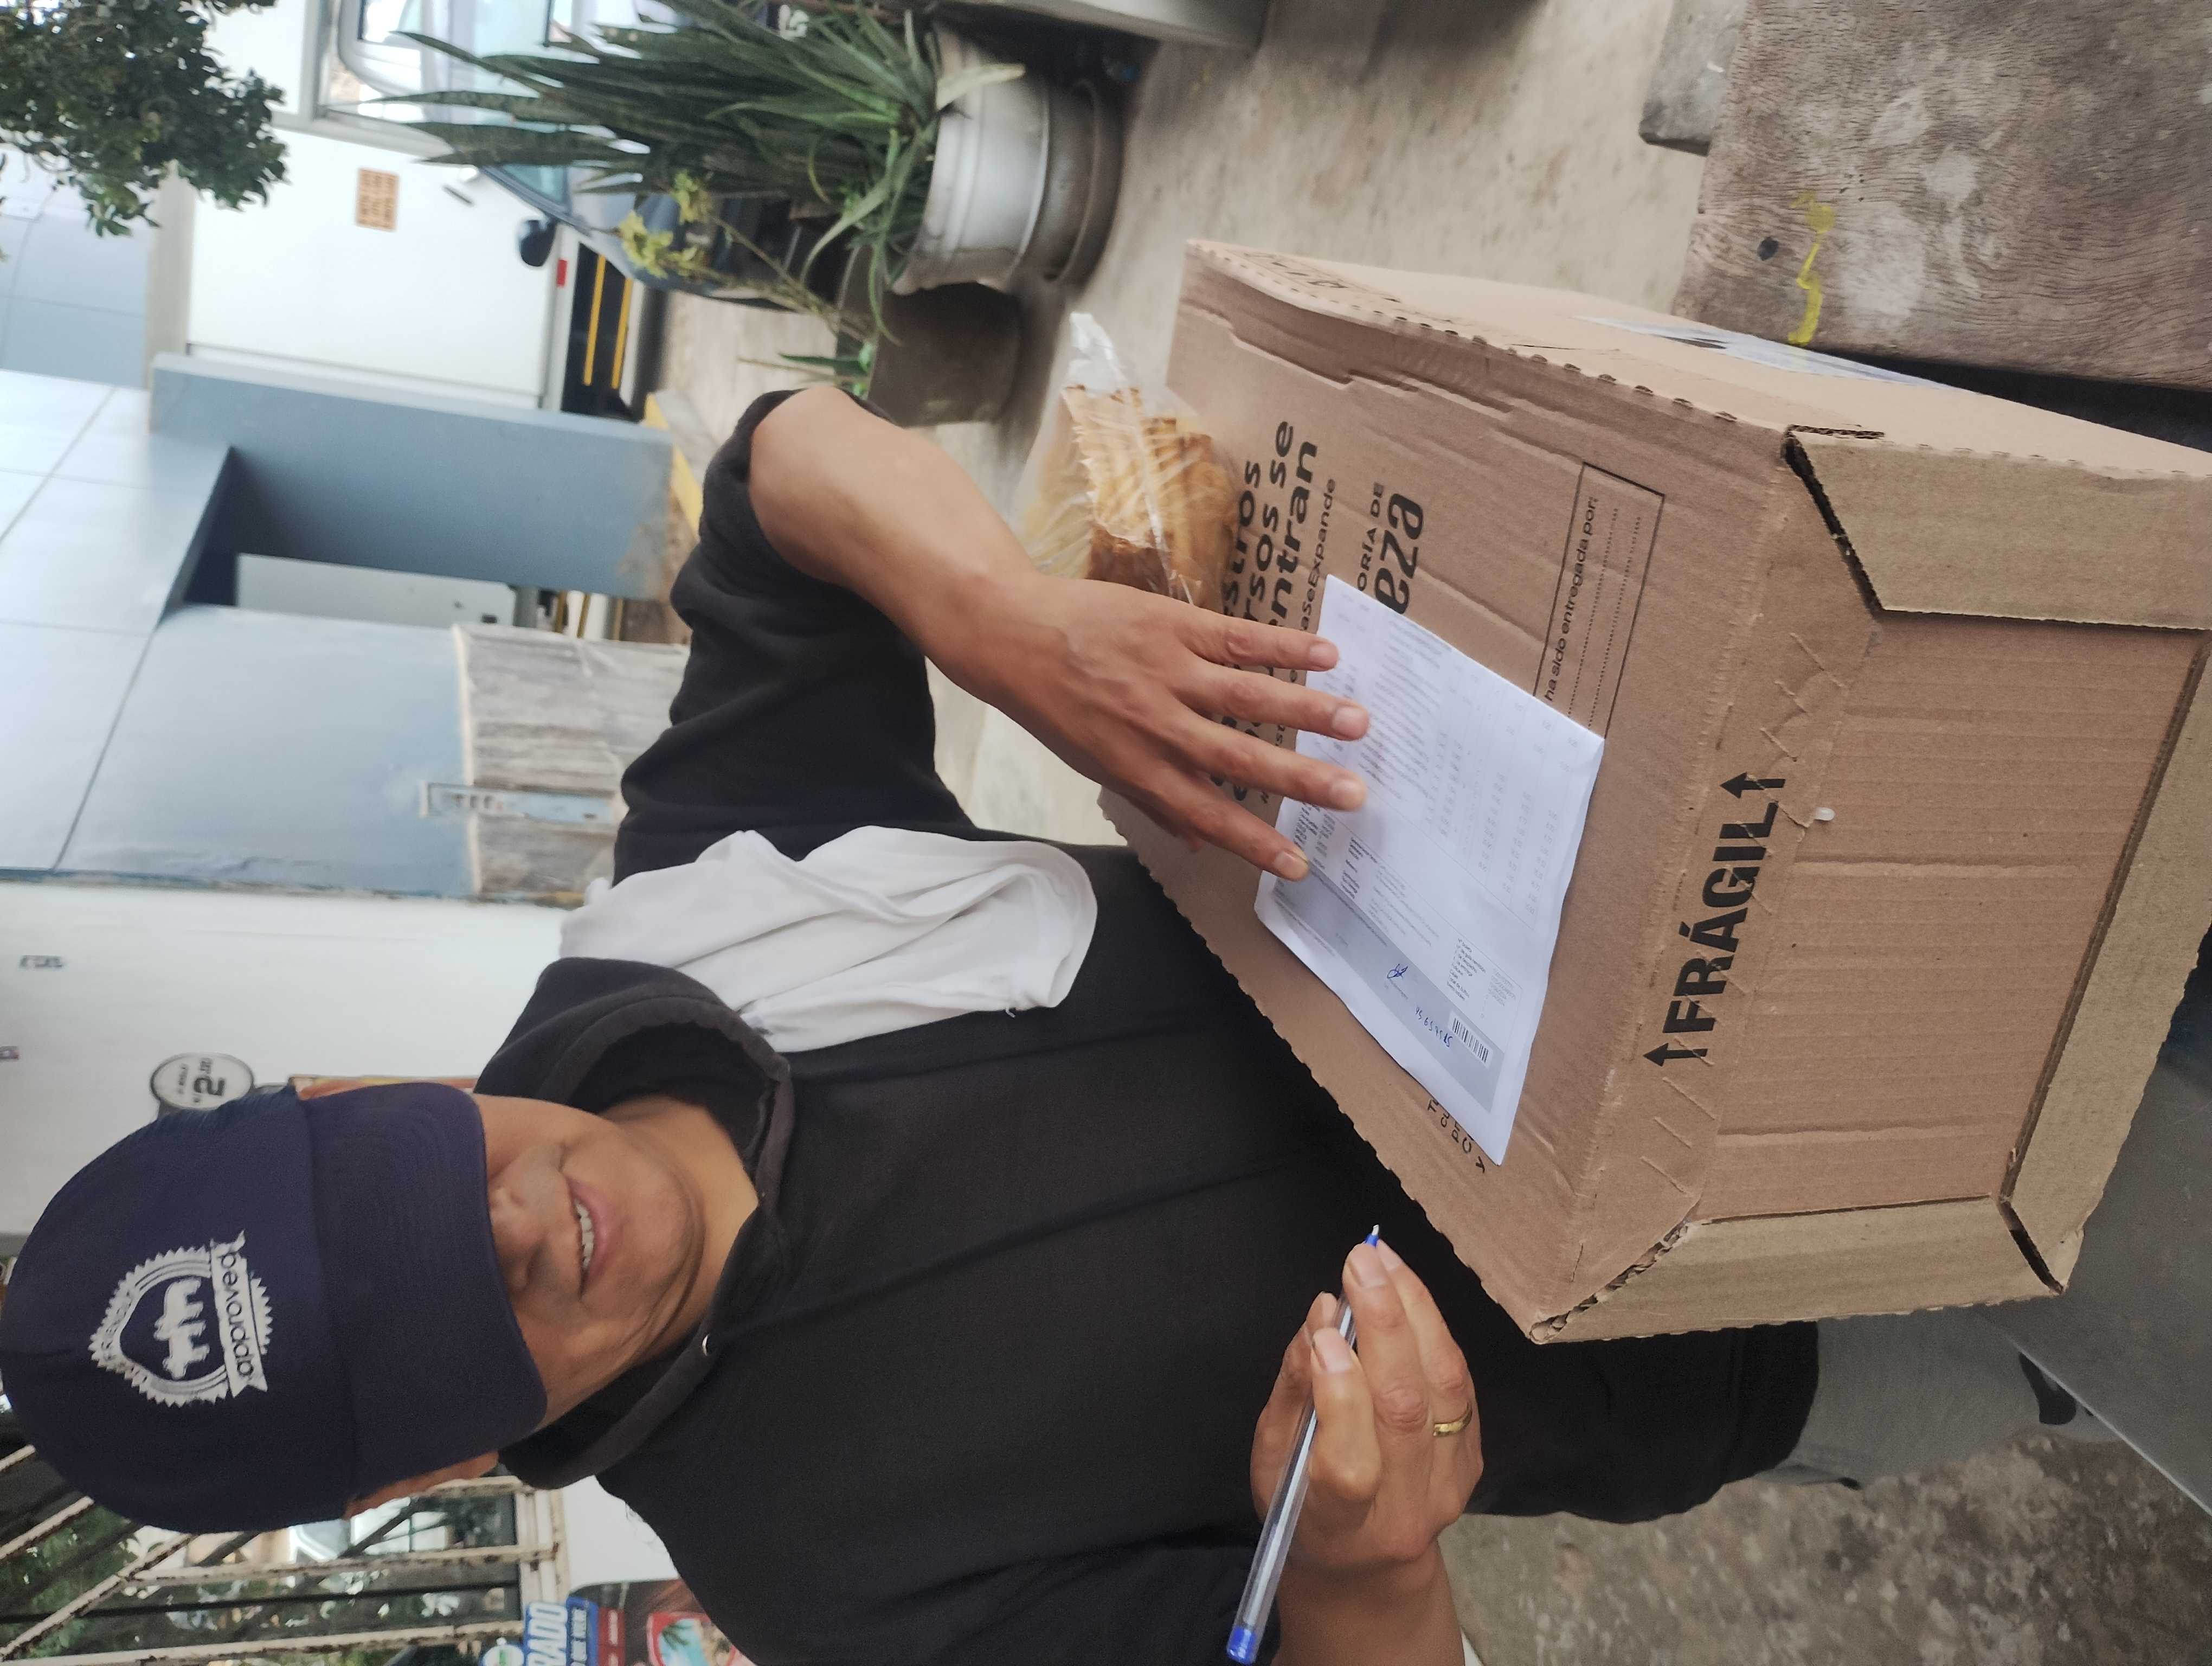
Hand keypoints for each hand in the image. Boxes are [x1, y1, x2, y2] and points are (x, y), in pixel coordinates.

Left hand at [938, 573, 1369, 876]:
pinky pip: (1239, 639)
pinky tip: (1328, 655)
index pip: (1208, 815)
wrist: (1014, 635)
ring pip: (1248, 697)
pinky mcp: (1174, 627)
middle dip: (1302, 780)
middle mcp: (1159, 727)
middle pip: (1240, 759)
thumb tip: (1202, 845)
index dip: (1255, 843)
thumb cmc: (1056, 706)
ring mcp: (1169, 673)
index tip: (1300, 865)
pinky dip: (1284, 646)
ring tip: (1359, 723)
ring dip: (1308, 710)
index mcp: (1141, 768)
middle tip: (1355, 796)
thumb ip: (1154, 802)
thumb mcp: (1096, 765)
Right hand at [1251, 1241, 1482, 1580]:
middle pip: (1406, 1411)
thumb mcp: (1272, 1463)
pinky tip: (1407, 1293)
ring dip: (1417, 1313)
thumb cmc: (1301, 1506)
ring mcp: (1447, 1487)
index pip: (1351, 1466)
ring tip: (1385, 1261)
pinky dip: (1434, 1332)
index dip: (1340, 1395)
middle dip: (1385, 1325)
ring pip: (1444, 1389)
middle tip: (1360, 1260)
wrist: (1367, 1564)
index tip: (1325, 1330)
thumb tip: (1319, 1318)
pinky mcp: (1471, 1462)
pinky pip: (1459, 1386)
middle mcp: (1405, 1511)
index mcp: (1340, 1525)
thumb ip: (1293, 1395)